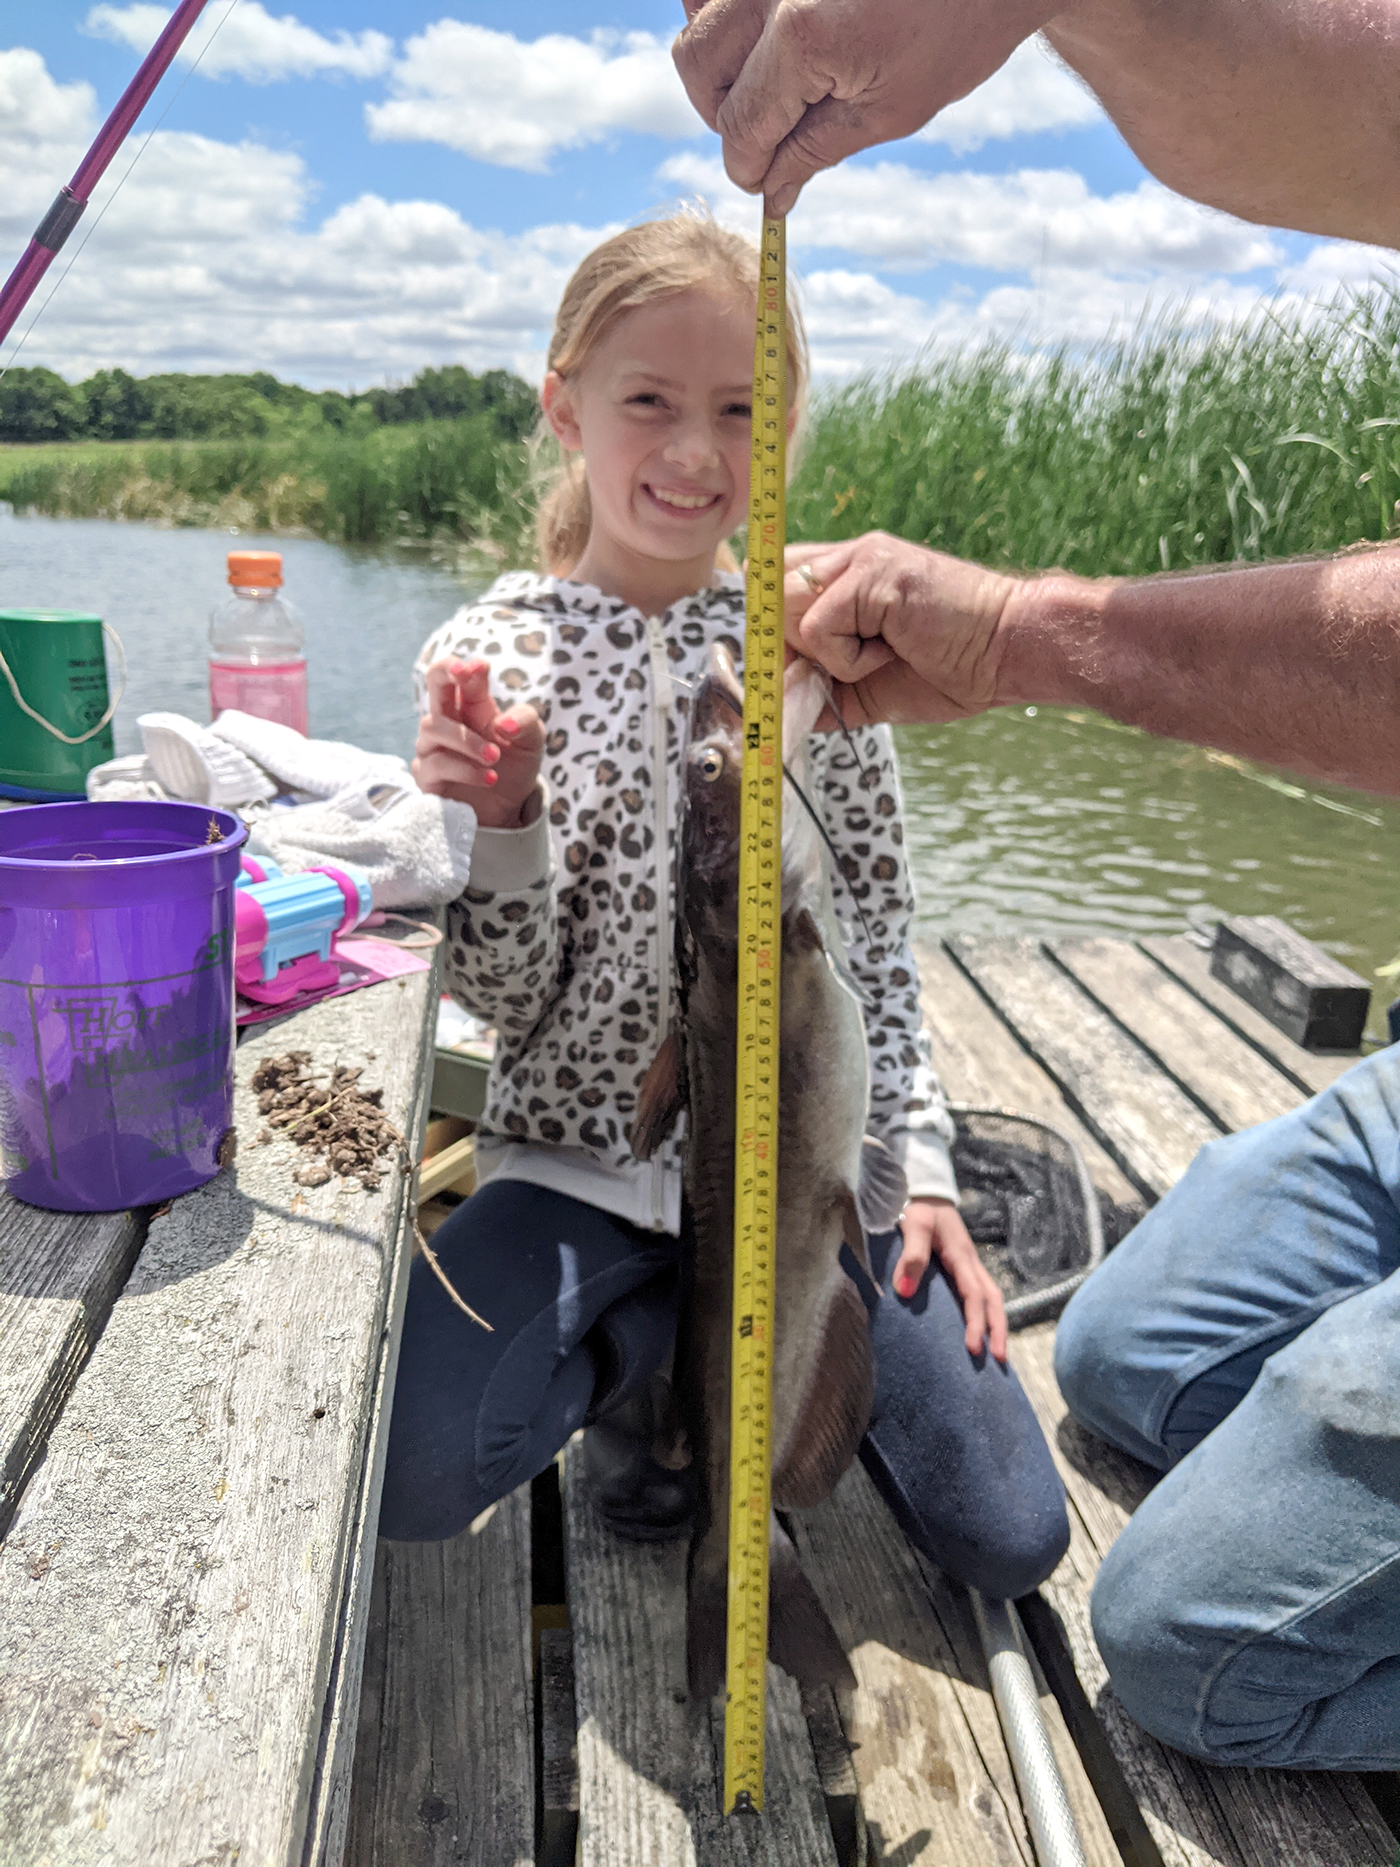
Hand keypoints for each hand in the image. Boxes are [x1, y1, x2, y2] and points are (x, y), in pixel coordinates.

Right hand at [412, 657, 544, 828]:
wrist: (505, 810)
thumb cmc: (514, 768)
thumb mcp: (532, 744)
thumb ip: (526, 723)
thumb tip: (503, 723)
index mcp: (473, 705)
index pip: (462, 675)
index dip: (466, 667)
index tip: (481, 668)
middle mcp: (449, 719)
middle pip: (434, 681)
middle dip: (444, 671)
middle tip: (463, 673)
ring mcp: (432, 746)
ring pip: (433, 727)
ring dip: (467, 741)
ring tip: (494, 759)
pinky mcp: (426, 775)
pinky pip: (434, 764)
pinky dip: (464, 770)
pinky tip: (488, 779)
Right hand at [673, 0, 1053, 214]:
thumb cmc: (956, 30)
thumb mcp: (890, 111)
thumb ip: (815, 151)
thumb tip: (770, 194)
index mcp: (799, 37)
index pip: (740, 124)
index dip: (747, 166)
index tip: (764, 185)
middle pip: (699, 64)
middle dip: (723, 113)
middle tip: (764, 137)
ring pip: (698, 21)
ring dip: (721, 65)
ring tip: (769, 89)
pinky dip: (729, 21)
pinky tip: (763, 45)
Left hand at [785, 534, 1016, 727]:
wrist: (1009, 654)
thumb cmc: (952, 668)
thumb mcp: (867, 687)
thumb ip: (820, 688)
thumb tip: (773, 703)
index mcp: (847, 576)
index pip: (773, 584)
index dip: (774, 632)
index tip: (799, 670)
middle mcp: (848, 558)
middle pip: (768, 595)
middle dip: (793, 647)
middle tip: (849, 667)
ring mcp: (859, 559)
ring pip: (785, 610)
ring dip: (825, 653)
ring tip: (880, 654)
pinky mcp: (871, 573)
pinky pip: (818, 630)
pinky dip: (848, 660)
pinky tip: (893, 650)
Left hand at [895, 1196, 1008, 1362]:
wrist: (925, 1191)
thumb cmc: (918, 1208)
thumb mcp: (913, 1226)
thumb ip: (911, 1256)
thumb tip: (904, 1292)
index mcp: (962, 1257)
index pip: (974, 1295)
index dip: (976, 1322)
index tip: (974, 1348)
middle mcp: (971, 1263)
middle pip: (993, 1300)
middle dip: (998, 1330)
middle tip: (999, 1360)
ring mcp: (970, 1265)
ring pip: (991, 1298)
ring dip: (996, 1324)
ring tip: (996, 1353)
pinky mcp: (964, 1266)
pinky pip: (981, 1294)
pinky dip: (986, 1313)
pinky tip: (981, 1328)